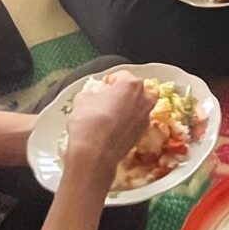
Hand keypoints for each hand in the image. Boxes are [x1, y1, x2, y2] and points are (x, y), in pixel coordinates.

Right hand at [60, 73, 150, 192]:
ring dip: (126, 108)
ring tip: (109, 115)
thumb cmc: (88, 120)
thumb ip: (91, 92)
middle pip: (133, 90)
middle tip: (105, 101)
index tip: (100, 88)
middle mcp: (144, 98)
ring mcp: (146, 117)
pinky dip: (127, 122)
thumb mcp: (82, 98)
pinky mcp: (143, 133)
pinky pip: (135, 122)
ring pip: (136, 107)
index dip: (108, 81)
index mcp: (131, 84)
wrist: (95, 153)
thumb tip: (93, 95)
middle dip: (121, 94)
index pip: (120, 76)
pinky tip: (113, 129)